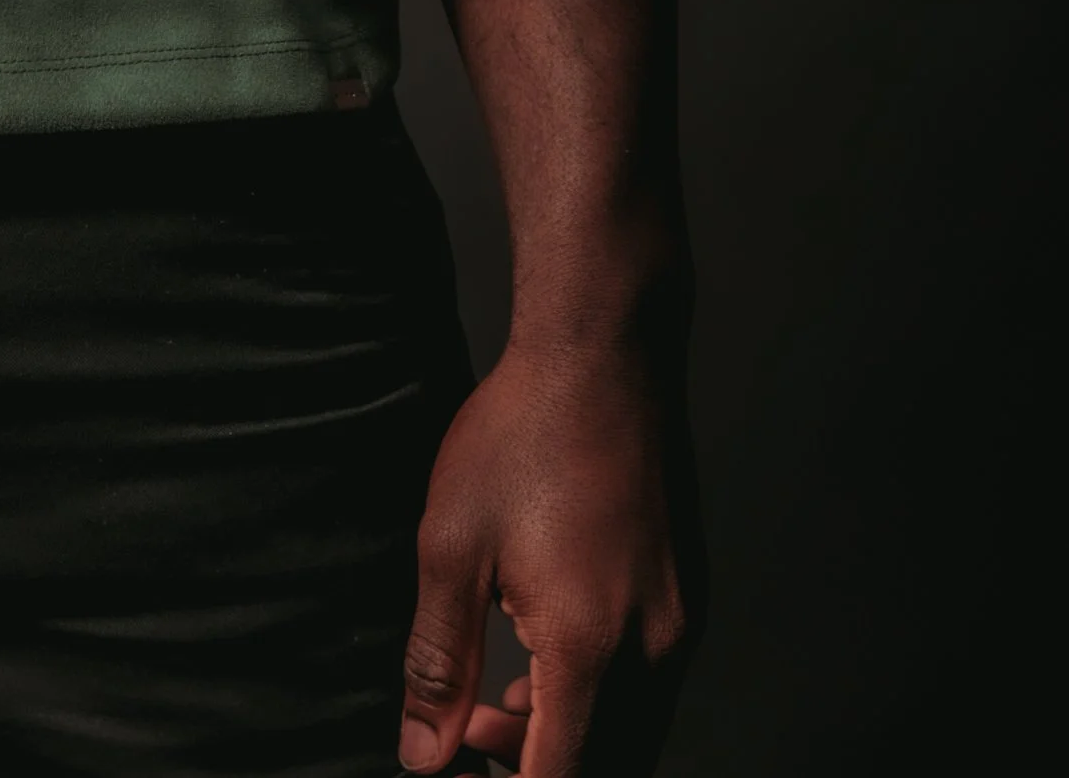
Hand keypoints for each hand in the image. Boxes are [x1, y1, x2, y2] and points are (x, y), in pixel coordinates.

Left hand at [398, 340, 694, 775]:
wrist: (593, 358)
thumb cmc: (516, 440)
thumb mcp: (452, 546)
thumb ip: (439, 660)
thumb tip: (423, 755)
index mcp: (586, 644)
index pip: (558, 771)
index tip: (463, 762)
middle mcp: (646, 646)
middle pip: (593, 749)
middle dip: (525, 754)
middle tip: (461, 722)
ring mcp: (669, 619)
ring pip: (617, 715)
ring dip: (553, 720)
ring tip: (493, 686)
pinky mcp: (672, 591)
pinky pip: (633, 671)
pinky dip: (583, 681)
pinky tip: (534, 641)